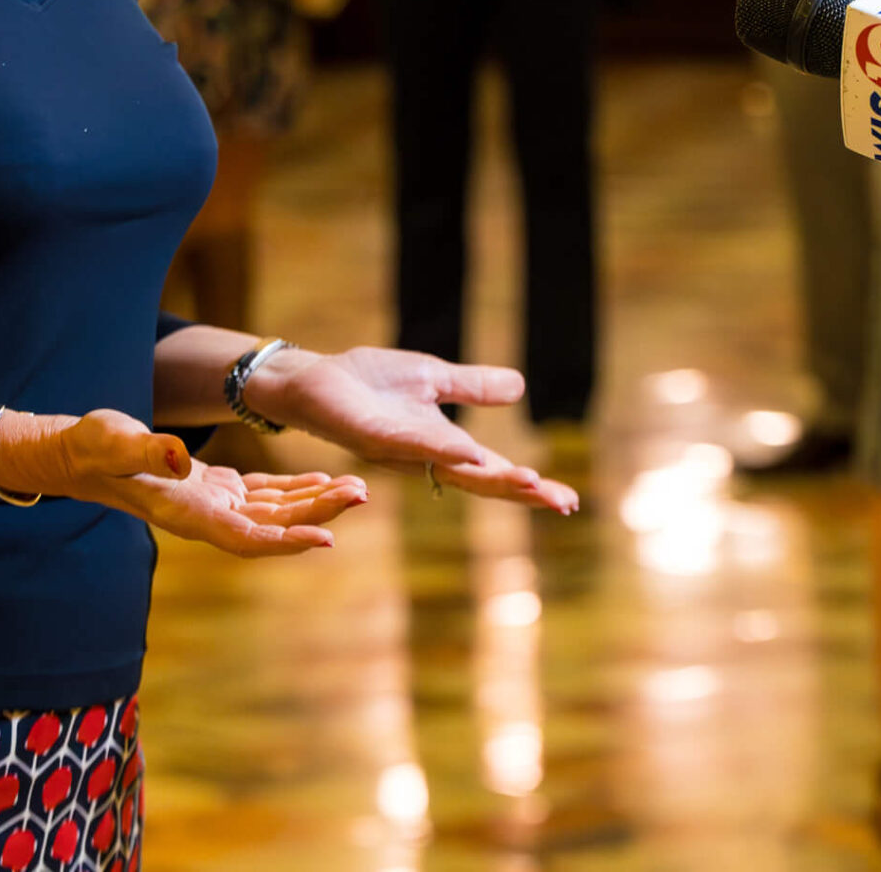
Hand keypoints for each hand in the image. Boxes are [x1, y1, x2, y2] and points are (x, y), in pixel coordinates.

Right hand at [0, 409, 367, 557]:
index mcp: (184, 513)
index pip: (245, 538)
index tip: (326, 540)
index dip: (286, 541)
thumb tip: (181, 457)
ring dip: (313, 500)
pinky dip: (293, 487)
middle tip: (360, 494)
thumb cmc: (89, 447)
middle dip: (317, 514)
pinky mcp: (213, 487)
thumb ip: (146, 450)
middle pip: (271, 525)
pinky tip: (321, 478)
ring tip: (355, 487)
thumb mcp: (112, 440)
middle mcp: (204, 515)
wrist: (74, 455)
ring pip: (273, 509)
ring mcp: (210, 503)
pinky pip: (261, 492)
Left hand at [242, 347, 579, 514]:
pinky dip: (442, 451)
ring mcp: (398, 452)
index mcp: (440, 446)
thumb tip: (520, 387)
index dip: (527, 486)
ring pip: (451, 469)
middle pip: (479, 480)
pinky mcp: (370, 437)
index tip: (566, 500)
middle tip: (561, 502)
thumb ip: (472, 387)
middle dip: (520, 492)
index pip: (492, 469)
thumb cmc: (368, 383)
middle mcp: (422, 458)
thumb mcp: (432, 378)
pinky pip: (411, 446)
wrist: (314, 379)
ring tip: (529, 481)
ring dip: (491, 476)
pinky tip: (470, 453)